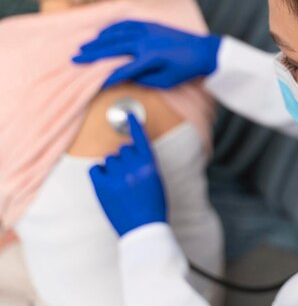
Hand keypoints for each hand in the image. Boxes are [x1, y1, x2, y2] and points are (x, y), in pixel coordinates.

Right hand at [73, 20, 221, 88]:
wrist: (203, 51)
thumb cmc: (185, 70)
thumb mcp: (166, 81)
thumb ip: (144, 79)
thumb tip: (127, 76)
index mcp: (151, 58)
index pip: (123, 70)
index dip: (108, 78)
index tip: (94, 83)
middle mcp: (146, 42)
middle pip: (114, 48)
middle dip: (93, 54)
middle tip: (76, 58)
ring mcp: (148, 31)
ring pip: (117, 34)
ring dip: (99, 39)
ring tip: (85, 46)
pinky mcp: (151, 25)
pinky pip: (127, 24)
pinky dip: (113, 28)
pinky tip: (103, 32)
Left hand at [89, 114, 166, 236]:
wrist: (143, 229)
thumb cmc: (153, 206)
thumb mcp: (156, 181)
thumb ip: (144, 165)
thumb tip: (129, 154)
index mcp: (150, 164)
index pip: (140, 138)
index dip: (134, 124)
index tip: (128, 113)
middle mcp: (133, 166)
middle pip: (123, 149)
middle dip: (125, 159)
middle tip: (129, 177)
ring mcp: (117, 176)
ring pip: (109, 159)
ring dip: (113, 168)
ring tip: (120, 185)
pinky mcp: (102, 186)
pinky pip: (96, 168)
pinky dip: (99, 173)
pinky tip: (106, 183)